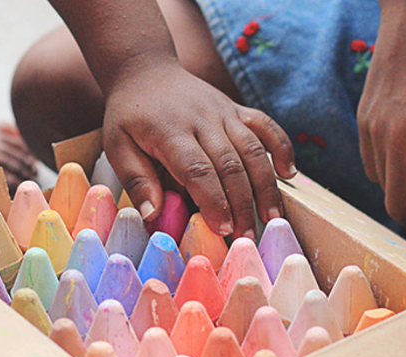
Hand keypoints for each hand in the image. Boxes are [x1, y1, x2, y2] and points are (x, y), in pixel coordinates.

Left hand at [103, 61, 295, 238]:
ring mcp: (222, 111)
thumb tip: (153, 214)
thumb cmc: (129, 115)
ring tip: (272, 216)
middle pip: (230, 164)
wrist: (145, 71)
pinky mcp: (235, 108)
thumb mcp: (117, 145)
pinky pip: (265, 125)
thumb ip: (136, 179)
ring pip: (252, 148)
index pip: (197, 170)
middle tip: (248, 236)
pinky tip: (288, 173)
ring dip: (265, 184)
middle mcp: (201, 120)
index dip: (214, 201)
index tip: (223, 229)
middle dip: (242, 203)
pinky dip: (281, 146)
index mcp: (170, 131)